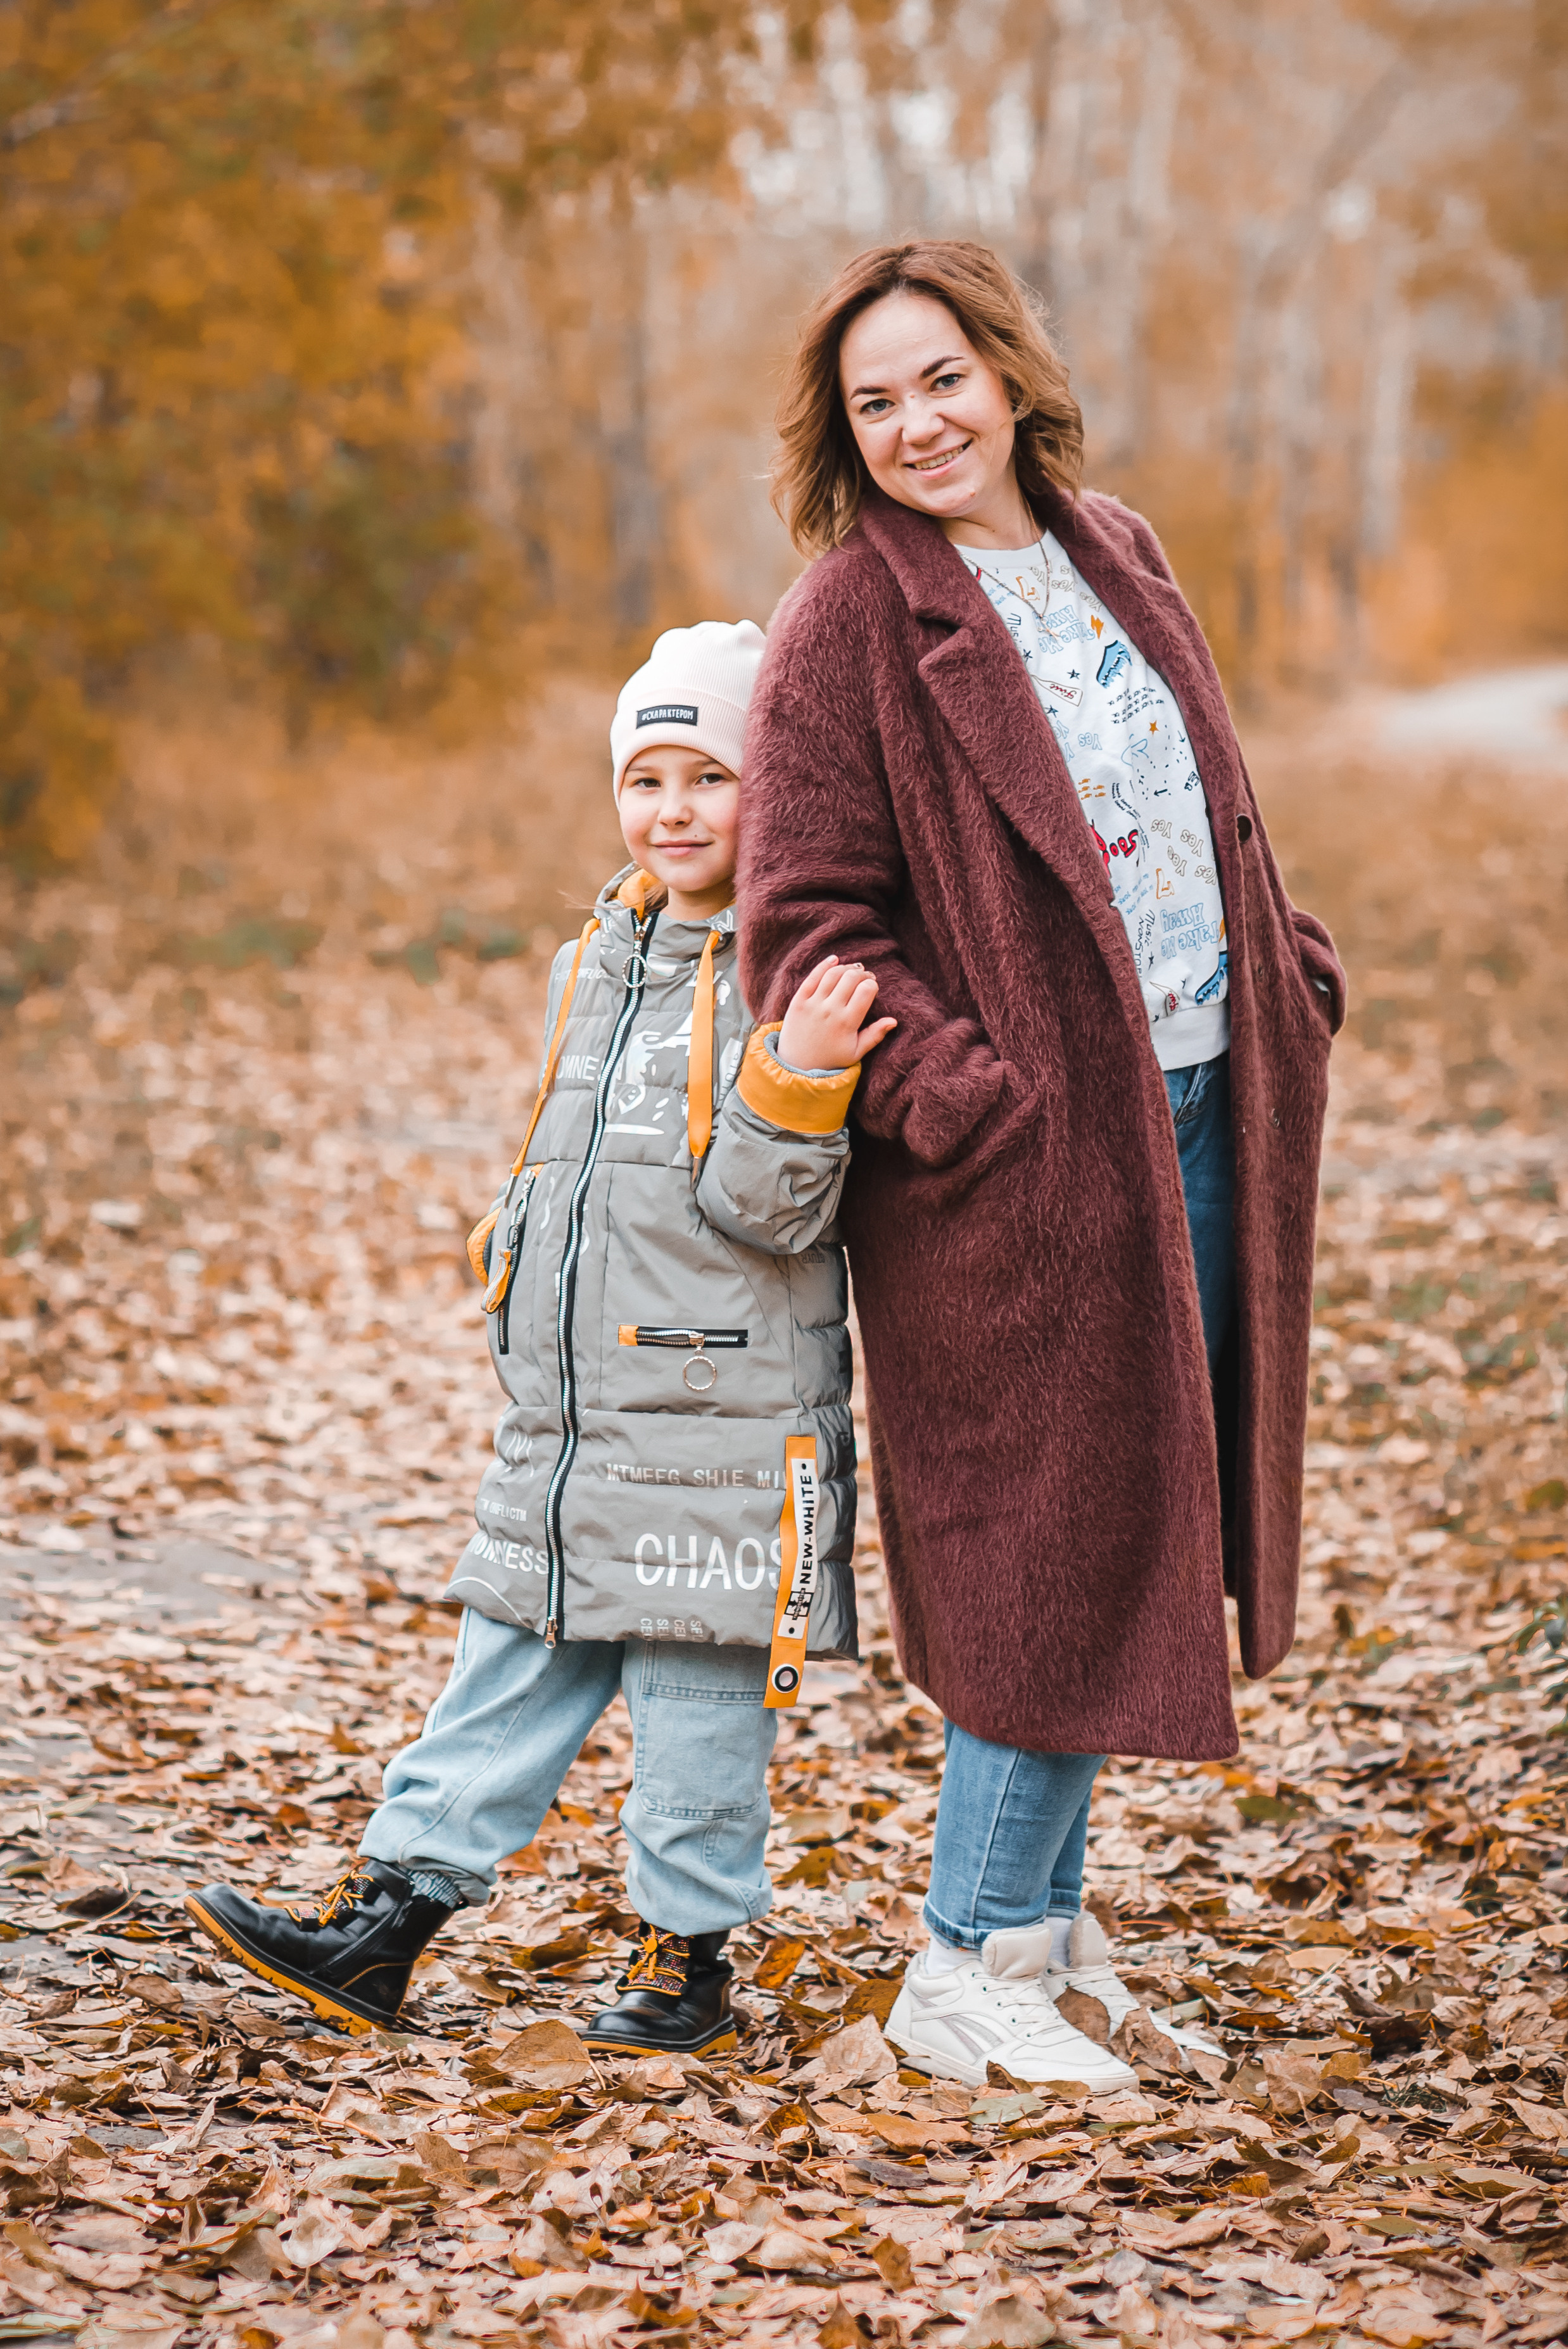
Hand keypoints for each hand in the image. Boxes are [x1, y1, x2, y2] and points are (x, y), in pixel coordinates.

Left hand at [777, 956, 897, 1071]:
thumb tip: (893, 1020)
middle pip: (851, 977)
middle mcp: (830, 1011)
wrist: (797, 1066)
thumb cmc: (830, 1059)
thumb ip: (875, 1035)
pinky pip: (812, 977)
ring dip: (846, 968)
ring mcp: (813, 1004)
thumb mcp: (856, 1052)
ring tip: (852, 971)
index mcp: (847, 1023)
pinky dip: (824, 965)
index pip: (866, 991)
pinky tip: (834, 960)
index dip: (872, 984)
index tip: (872, 987)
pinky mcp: (798, 1001)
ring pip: (833, 974)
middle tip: (865, 977)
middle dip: (862, 973)